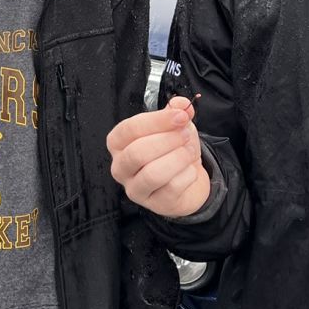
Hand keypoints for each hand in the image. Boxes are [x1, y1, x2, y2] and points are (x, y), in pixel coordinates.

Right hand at [107, 96, 210, 217]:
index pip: (129, 129)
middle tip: (186, 134)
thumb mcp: (174, 126)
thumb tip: (181, 104)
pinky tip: (190, 170)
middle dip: (167, 140)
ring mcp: (135, 189)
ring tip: (189, 151)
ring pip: (152, 174)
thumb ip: (175, 111)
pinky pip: (171, 188)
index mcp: (118, 143)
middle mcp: (120, 167)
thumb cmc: (173, 150)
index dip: (157, 121)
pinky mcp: (154, 204)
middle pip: (137, 153)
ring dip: (178, 158)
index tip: (181, 116)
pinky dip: (187, 175)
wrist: (188, 181)